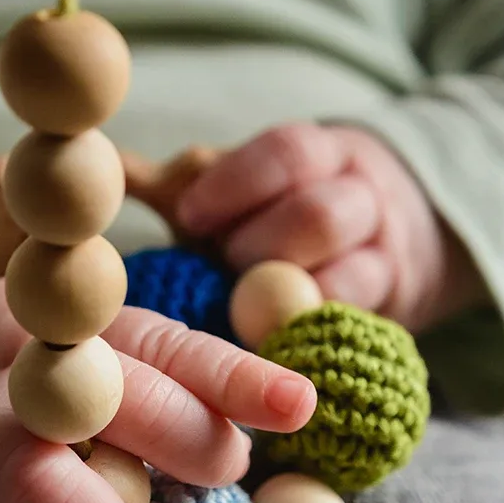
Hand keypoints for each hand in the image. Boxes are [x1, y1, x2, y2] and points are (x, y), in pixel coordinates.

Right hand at [0, 248, 316, 502]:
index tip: (299, 406)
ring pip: (38, 477)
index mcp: (69, 323)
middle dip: (184, 440)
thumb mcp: (60, 339)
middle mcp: (19, 366)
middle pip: (114, 396)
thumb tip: (238, 450)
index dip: (234, 376)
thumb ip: (140, 380)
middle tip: (221, 473)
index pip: (165, 343)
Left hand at [174, 123, 486, 330]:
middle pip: (319, 216)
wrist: (390, 239)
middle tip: (221, 270)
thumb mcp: (245, 187)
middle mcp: (363, 198)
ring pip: (350, 278)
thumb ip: (183, 183)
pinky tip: (273, 349)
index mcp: (322, 155)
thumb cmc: (285, 215)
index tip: (189, 217)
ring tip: (244, 316)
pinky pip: (358, 327)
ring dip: (287, 303)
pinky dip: (311, 339)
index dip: (236, 185)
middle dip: (260, 249)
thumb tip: (109, 167)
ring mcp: (385, 257)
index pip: (288, 153)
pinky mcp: (394, 311)